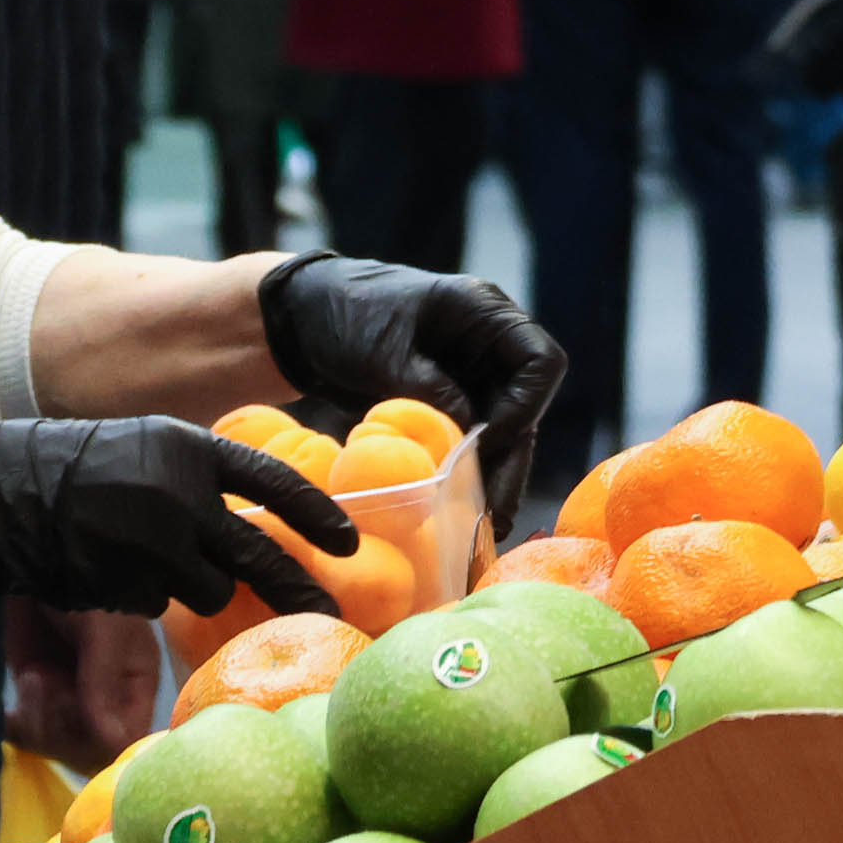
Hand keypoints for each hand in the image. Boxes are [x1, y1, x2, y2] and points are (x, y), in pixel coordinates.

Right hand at [0, 417, 343, 618]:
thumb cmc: (68, 464)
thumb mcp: (142, 449)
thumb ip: (195, 481)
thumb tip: (247, 526)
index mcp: (189, 449)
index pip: (273, 484)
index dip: (318, 515)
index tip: (349, 543)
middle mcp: (180, 497)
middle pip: (259, 556)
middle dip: (298, 591)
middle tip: (327, 615)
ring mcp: (153, 547)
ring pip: (208, 591)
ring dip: (190, 588)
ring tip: (143, 560)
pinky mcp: (125, 587)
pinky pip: (156, 603)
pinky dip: (142, 595)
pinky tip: (106, 568)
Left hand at [3, 596, 168, 766]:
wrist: (40, 556)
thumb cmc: (87, 586)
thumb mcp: (102, 629)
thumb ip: (104, 680)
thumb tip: (114, 742)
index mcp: (134, 686)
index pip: (125, 741)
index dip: (98, 739)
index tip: (75, 706)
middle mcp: (103, 701)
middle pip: (86, 750)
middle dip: (61, 725)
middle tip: (43, 682)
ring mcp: (66, 698)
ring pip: (54, 744)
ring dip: (38, 719)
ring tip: (33, 677)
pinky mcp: (33, 692)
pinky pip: (24, 731)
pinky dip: (14, 728)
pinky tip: (7, 716)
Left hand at [256, 255, 566, 507]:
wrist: (301, 319)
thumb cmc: (343, 312)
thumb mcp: (381, 349)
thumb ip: (426, 389)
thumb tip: (467, 437)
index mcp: (484, 312)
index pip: (541, 361)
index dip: (524, 405)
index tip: (485, 439)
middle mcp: (490, 347)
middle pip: (525, 410)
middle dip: (511, 463)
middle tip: (495, 517)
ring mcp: (473, 379)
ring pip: (503, 437)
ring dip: (493, 480)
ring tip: (482, 530)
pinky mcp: (451, 407)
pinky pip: (472, 447)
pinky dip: (466, 477)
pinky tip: (458, 514)